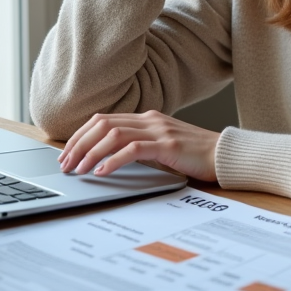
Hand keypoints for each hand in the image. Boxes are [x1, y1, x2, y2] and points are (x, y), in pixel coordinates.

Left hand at [57, 110, 219, 180]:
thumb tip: (109, 159)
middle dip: (79, 144)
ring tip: (79, 170)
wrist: (224, 155)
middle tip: (66, 164)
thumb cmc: (195, 155)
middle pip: (103, 125)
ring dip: (91, 153)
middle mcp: (150, 120)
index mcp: (147, 118)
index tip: (67, 153)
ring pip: (113, 135)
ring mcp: (159, 130)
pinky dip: (113, 161)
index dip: (81, 136)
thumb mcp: (162, 147)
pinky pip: (133, 149)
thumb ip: (140, 147)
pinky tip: (103, 172)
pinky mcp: (168, 145)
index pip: (104, 120)